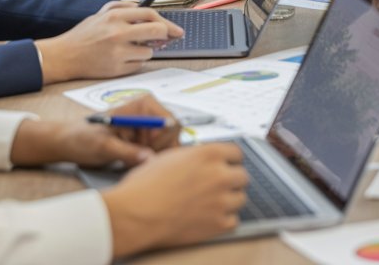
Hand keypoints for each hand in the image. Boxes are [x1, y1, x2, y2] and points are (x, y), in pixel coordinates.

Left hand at [9, 94, 180, 167]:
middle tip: (137, 158)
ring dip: (153, 157)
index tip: (147, 151)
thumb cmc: (82, 138)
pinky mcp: (146, 139)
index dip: (163, 140)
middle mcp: (150, 112)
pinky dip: (149, 160)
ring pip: (168, 146)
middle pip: (173, 134)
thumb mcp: (103, 147)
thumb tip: (149, 159)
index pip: (171, 122)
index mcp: (143, 104)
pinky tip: (132, 162)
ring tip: (130, 159)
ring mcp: (149, 126)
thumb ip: (127, 153)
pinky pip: (159, 152)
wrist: (69, 142)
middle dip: (158, 150)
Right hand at [36, 2, 185, 82]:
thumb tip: (147, 12)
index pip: (149, 14)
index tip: (174, 29)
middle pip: (157, 31)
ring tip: (130, 49)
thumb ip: (123, 8)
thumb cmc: (84, 35)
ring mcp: (117, 52)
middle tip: (166, 39)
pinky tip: (122, 59)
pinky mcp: (117, 68)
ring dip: (146, 51)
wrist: (64, 56)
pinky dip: (135, 62)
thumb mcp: (101, 14)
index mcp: (114, 16)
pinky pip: (138, 65)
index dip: (165, 21)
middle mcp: (117, 33)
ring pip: (149, 51)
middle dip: (165, 35)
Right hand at [103, 142, 248, 255]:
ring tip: (213, 203)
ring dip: (230, 200)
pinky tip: (211, 218)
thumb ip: (192, 157)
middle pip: (242, 176)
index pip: (236, 153)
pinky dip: (224, 220)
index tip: (226, 165)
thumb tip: (198, 160)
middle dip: (231, 180)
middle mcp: (220, 175)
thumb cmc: (144, 186)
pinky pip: (234, 221)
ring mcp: (221, 200)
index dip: (230, 160)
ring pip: (240, 198)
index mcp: (209, 154)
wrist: (136, 214)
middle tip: (218, 185)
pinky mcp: (218, 224)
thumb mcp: (169, 157)